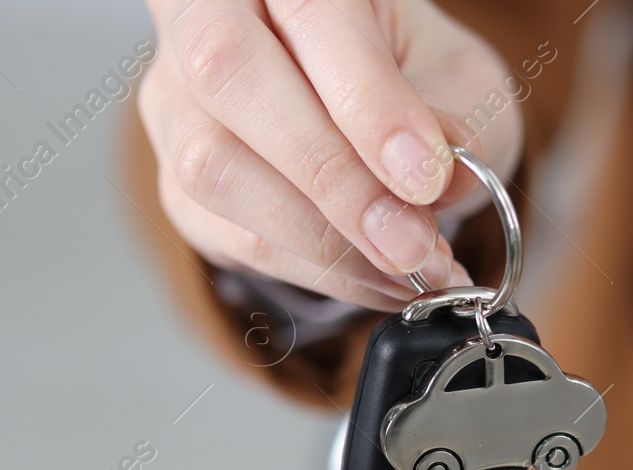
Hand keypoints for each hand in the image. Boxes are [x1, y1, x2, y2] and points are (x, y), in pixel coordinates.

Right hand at [140, 0, 522, 310]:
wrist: (357, 112)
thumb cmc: (406, 76)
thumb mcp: (455, 76)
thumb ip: (454, 116)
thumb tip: (443, 177)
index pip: (310, 14)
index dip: (367, 101)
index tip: (426, 177)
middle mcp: (208, 16)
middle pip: (230, 73)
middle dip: (331, 177)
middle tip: (410, 243)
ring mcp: (178, 101)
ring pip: (215, 167)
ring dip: (325, 242)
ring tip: (411, 268)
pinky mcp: (177, 183)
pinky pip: (231, 235)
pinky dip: (317, 273)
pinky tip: (378, 279)